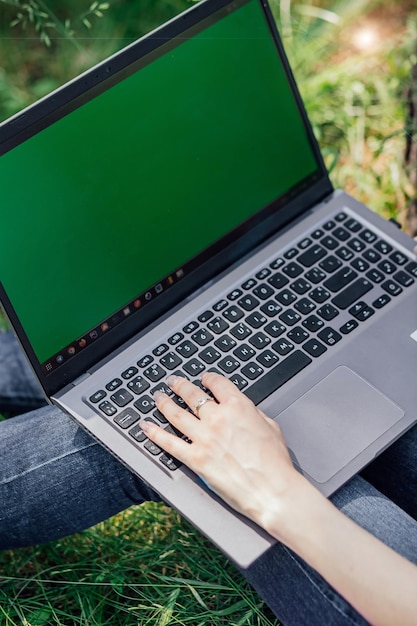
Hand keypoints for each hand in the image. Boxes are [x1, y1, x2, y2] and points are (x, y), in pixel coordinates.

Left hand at [141, 371, 305, 532]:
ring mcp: (204, 438)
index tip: (203, 379)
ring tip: (157, 397)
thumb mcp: (270, 427)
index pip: (217, 384)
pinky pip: (168, 442)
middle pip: (192, 395)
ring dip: (163, 403)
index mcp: (238, 407)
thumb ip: (253, 414)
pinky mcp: (195, 459)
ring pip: (176, 414)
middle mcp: (218, 418)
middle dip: (179, 385)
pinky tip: (145, 426)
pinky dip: (154, 433)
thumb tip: (244, 410)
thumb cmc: (276, 463)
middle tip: (172, 381)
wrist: (272, 490)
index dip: (207, 379)